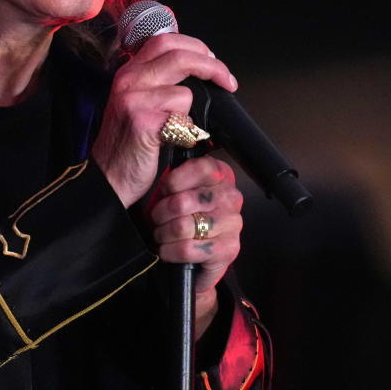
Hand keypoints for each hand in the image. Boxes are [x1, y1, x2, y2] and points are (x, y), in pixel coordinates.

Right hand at [90, 32, 237, 207]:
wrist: (108, 177)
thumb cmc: (127, 145)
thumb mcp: (137, 103)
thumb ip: (159, 83)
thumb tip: (198, 72)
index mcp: (129, 73)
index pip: (166, 40)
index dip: (196, 46)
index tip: (212, 60)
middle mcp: (128, 81)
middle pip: (180, 55)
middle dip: (212, 66)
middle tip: (227, 81)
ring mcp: (133, 100)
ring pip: (184, 91)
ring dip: (195, 112)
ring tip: (185, 128)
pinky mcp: (142, 122)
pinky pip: (182, 118)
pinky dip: (187, 131)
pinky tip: (175, 141)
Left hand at [145, 155, 243, 336]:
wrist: (182, 258)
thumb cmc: (174, 218)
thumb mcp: (170, 187)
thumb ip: (173, 164)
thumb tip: (174, 131)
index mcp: (219, 176)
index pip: (200, 168)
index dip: (173, 181)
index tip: (164, 190)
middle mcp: (231, 197)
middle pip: (184, 201)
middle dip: (161, 213)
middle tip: (157, 219)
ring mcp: (233, 224)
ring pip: (183, 226)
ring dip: (163, 233)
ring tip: (162, 234)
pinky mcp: (228, 250)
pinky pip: (188, 248)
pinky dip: (169, 251)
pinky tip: (167, 250)